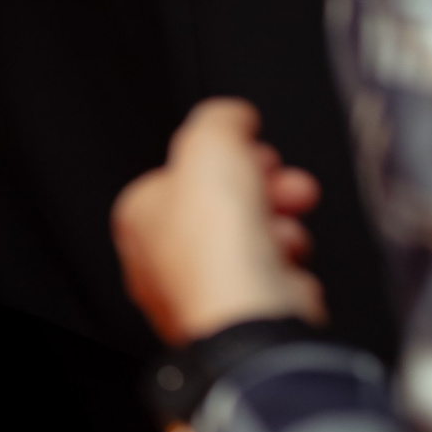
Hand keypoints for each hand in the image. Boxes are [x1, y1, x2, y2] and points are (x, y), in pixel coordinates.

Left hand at [114, 99, 327, 344]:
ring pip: (253, 242)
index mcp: (141, 216)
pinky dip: (288, 267)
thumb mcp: (211, 146)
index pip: (187, 175)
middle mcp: (162, 258)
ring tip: (286, 227)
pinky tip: (289, 264)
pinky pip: (272, 279)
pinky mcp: (239, 315)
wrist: (249, 312)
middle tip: (287, 185)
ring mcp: (201, 291)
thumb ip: (220, 120)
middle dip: (267, 189)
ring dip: (281, 226)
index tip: (256, 152)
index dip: (229, 158)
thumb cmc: (215, 242)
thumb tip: (232, 115)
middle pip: (225, 206)